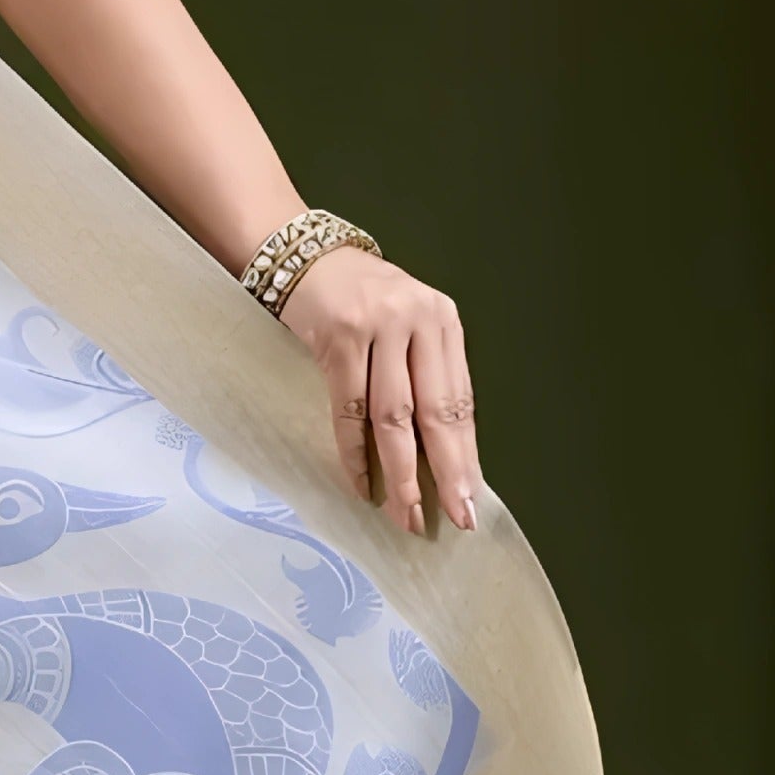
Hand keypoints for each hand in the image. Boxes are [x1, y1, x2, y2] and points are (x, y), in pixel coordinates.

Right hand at [278, 246, 477, 536]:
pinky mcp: (340, 338)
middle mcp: (418, 320)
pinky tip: (360, 481)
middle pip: (436, 411)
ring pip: (394, 417)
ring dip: (400, 472)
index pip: (460, 400)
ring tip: (406, 512)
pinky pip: (350, 408)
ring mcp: (379, 327)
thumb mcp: (405, 325)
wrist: (304, 258)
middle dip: (446, 471)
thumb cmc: (358, 299)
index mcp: (443, 321)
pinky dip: (354, 450)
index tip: (470, 498)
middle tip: (453, 516)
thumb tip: (440, 455)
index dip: (466, 454)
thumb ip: (423, 374)